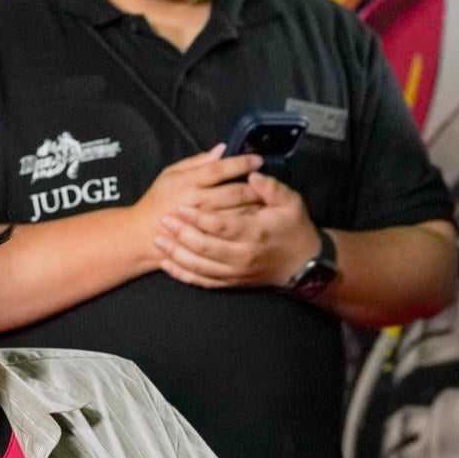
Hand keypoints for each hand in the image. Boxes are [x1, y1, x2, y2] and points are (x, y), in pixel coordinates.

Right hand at [127, 146, 264, 264]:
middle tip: (265, 182)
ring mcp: (203, 223)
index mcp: (187, 183)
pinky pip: (234, 230)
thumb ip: (196, 162)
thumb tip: (222, 149)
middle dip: (255, 186)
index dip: (241, 164)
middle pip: (235, 192)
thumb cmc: (156, 201)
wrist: (141, 236)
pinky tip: (254, 217)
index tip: (257, 161)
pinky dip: (248, 222)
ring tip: (264, 199)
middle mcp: (197, 202)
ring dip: (256, 205)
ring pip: (239, 212)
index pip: (220, 169)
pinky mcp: (207, 239)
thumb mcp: (169, 174)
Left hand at [155, 172, 322, 288]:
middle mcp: (242, 256)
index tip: (181, 206)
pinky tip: (166, 263)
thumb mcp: (291, 203)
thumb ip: (271, 188)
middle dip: (181, 234)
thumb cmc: (293, 228)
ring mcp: (234, 273)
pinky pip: (201, 281)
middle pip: (205, 247)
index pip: (221, 225)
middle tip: (163, 220)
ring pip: (198, 266)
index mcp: (255, 233)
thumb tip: (252, 174)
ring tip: (158, 240)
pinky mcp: (229, 283)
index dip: (199, 217)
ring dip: (175, 254)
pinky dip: (181, 274)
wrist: (300, 264)